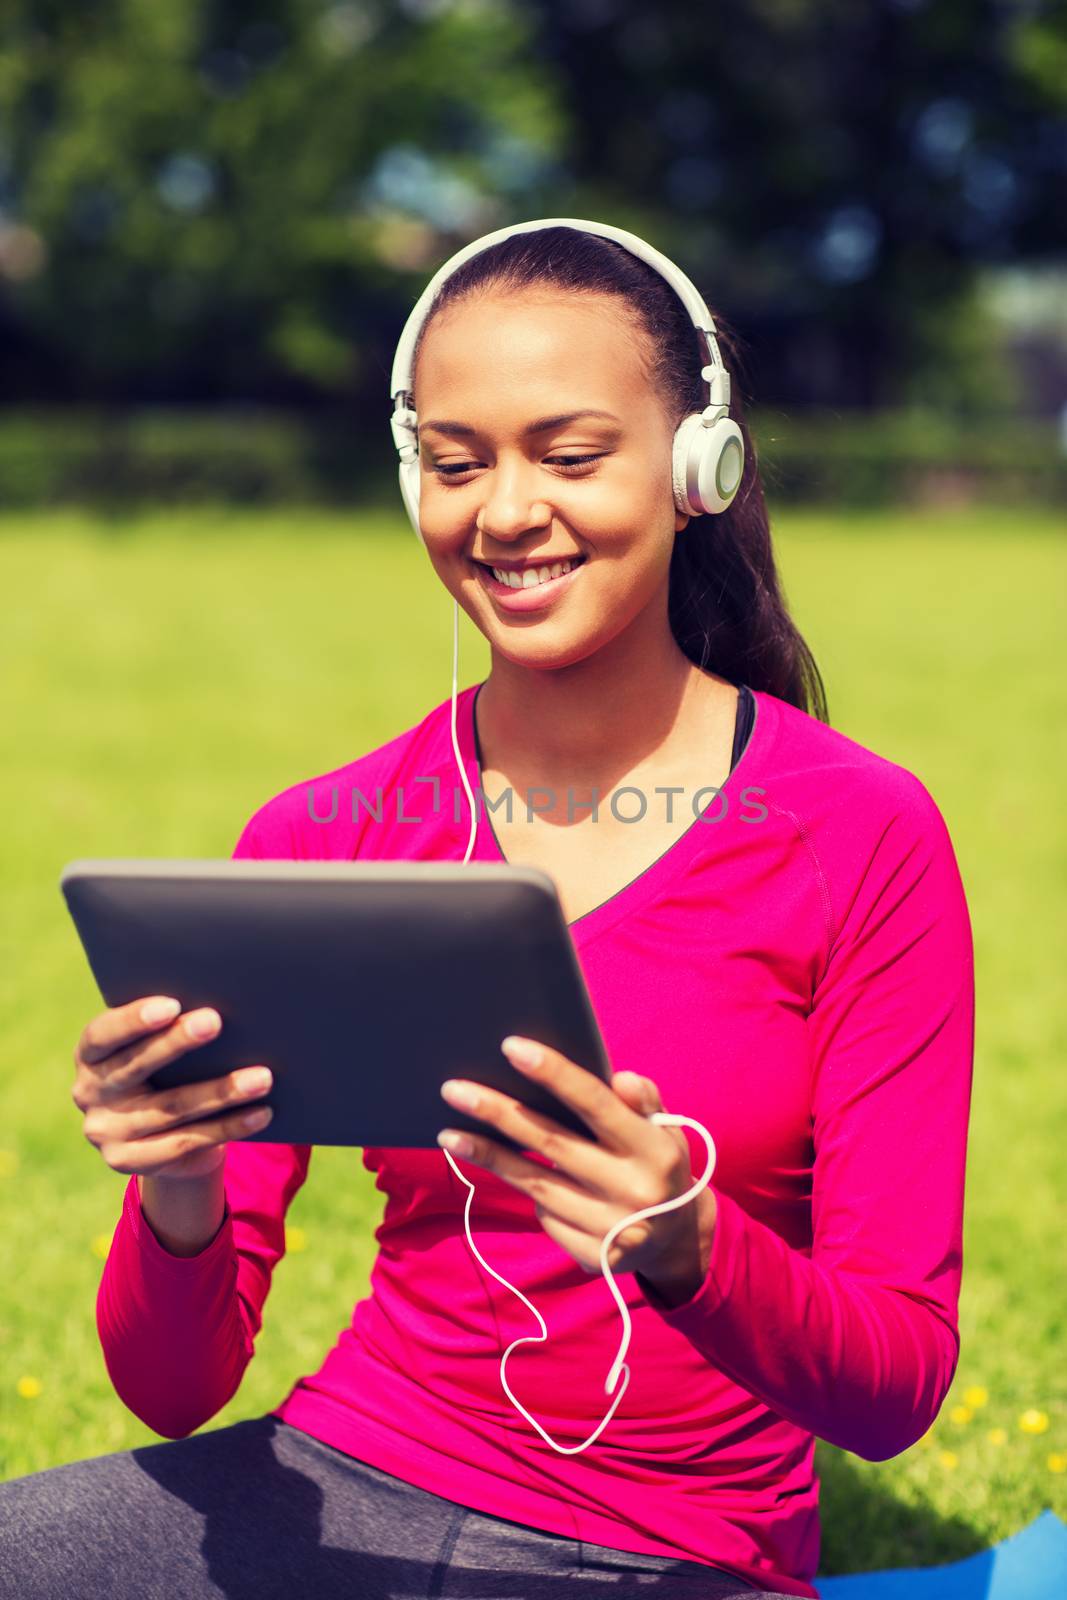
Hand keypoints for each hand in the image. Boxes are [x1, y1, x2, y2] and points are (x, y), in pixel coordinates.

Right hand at [72, 995, 274, 1181]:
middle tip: (215, 1021)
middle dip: (177, 1042)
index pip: (102, 1034)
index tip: (171, 1005)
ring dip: (221, 1091)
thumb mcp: (158, 1051)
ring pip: (171, 1108)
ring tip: (262, 1077)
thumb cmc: (166, 1070)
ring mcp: (106, 1132)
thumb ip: (171, 1031)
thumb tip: (218, 1013)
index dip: (133, 1019)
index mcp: (89, 1055)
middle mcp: (89, 1093)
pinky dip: (229, 1126)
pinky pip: (187, 1143)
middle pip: (135, 1067)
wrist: (160, 1135)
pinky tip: (261, 1113)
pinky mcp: (129, 1161)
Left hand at [438, 1036, 715, 1297]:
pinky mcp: (596, 1259)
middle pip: (551, 1144)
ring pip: (536, 1186)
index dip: (553, 1073)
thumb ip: (644, 1101)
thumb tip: (621, 1078)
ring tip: (450, 1134)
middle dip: (498, 1113)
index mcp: (655, 1148)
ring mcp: (615, 1229)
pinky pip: (546, 1219)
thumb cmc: (657, 1163)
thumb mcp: (664, 1127)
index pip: (595, 1103)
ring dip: (490, 1157)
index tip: (511, 1046)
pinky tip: (519, 1180)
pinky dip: (532, 1198)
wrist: (677, 1238)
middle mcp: (635, 1190)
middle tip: (453, 1089)